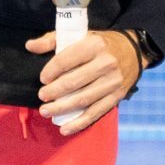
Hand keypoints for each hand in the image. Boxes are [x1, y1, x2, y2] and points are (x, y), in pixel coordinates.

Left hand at [25, 27, 140, 134]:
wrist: (134, 51)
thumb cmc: (101, 44)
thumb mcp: (81, 35)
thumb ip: (53, 40)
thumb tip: (30, 46)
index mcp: (94, 45)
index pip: (66, 60)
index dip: (50, 71)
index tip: (43, 79)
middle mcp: (105, 63)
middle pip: (73, 82)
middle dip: (53, 92)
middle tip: (42, 96)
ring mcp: (112, 82)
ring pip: (82, 99)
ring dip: (61, 108)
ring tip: (46, 111)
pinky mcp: (117, 96)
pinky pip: (96, 112)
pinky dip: (79, 123)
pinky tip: (64, 129)